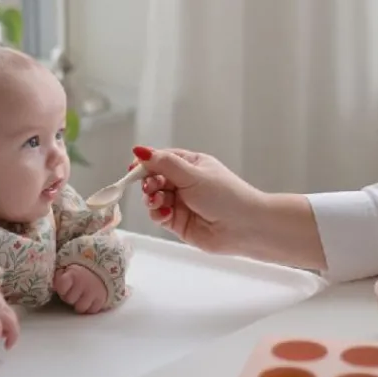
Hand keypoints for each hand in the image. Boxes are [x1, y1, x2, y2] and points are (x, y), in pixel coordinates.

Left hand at [54, 265, 107, 314]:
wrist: (102, 269)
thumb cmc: (80, 271)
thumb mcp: (68, 269)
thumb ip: (59, 276)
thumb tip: (53, 286)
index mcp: (74, 274)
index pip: (62, 286)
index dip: (62, 289)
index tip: (64, 287)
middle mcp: (84, 283)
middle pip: (70, 300)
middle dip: (70, 297)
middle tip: (74, 291)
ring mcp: (94, 292)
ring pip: (81, 308)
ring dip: (80, 304)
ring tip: (81, 297)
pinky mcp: (102, 299)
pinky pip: (92, 310)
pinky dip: (90, 307)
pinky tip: (90, 300)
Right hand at [131, 145, 326, 268]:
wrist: (244, 227)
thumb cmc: (225, 195)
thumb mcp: (193, 174)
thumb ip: (164, 164)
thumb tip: (140, 150)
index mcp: (191, 164)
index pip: (161, 159)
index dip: (146, 163)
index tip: (133, 167)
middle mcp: (185, 182)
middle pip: (154, 178)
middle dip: (148, 182)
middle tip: (152, 187)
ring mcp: (181, 202)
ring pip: (154, 198)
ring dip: (152, 199)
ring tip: (159, 201)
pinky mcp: (178, 222)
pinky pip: (159, 215)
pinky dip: (158, 214)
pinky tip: (166, 214)